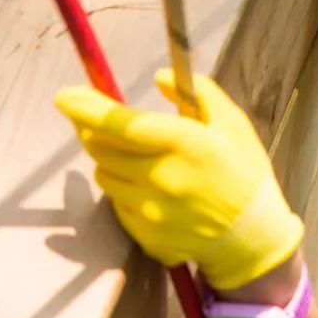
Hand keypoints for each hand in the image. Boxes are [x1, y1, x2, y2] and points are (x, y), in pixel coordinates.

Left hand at [55, 72, 303, 290]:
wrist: (253, 239)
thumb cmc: (245, 176)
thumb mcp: (232, 124)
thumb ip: (198, 93)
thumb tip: (159, 78)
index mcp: (184, 144)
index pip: (120, 123)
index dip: (86, 108)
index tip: (64, 97)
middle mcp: (162, 178)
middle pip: (101, 148)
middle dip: (95, 132)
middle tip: (106, 127)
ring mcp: (151, 211)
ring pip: (105, 176)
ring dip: (111, 162)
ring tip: (141, 162)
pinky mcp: (145, 234)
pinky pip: (117, 205)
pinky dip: (125, 193)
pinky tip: (153, 192)